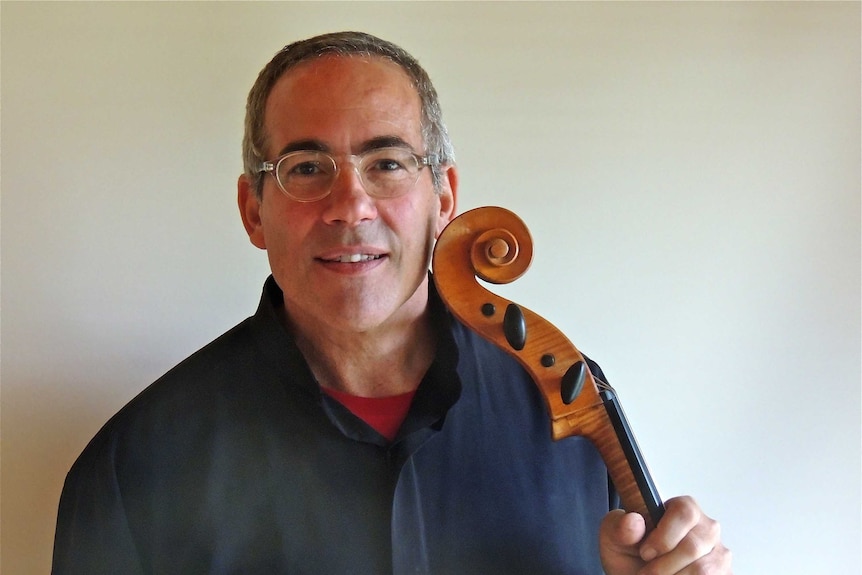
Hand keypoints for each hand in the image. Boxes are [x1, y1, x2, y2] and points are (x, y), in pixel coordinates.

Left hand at [599, 496, 731, 574]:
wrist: (637, 573)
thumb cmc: (630, 552)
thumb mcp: (614, 537)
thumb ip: (620, 527)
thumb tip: (633, 521)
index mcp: (683, 509)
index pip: (684, 512)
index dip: (664, 536)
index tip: (645, 552)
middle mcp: (706, 528)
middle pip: (692, 547)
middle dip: (662, 566)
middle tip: (645, 572)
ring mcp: (718, 553)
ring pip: (702, 570)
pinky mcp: (723, 574)